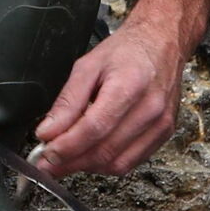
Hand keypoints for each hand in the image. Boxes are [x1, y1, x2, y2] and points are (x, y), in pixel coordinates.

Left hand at [33, 18, 185, 177]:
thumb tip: (48, 132)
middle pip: (104, 151)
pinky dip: (105, 165)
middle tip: (46, 164)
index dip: (66, 147)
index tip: (45, 155)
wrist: (162, 43)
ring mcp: (160, 124)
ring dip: (86, 167)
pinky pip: (130, 163)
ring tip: (64, 161)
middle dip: (70, 163)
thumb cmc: (126, 51)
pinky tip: (88, 157)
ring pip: (117, 163)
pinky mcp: (164, 134)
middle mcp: (150, 109)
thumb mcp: (87, 66)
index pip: (94, 128)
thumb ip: (67, 102)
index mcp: (129, 85)